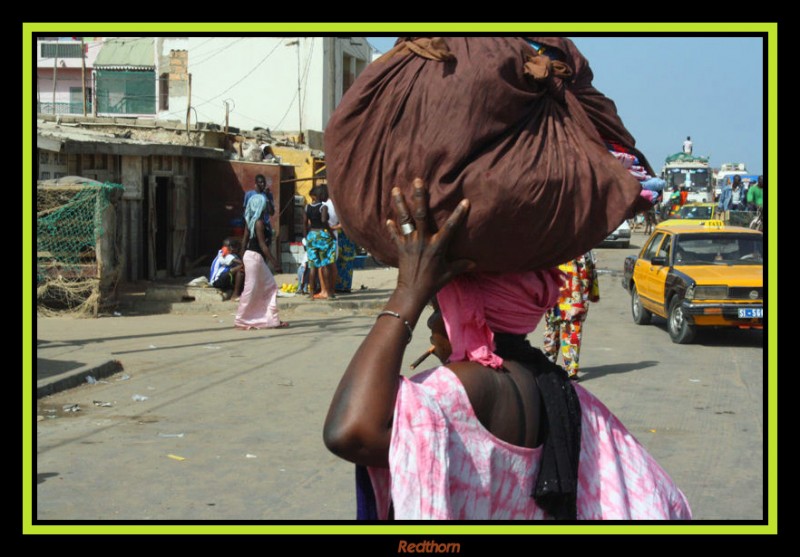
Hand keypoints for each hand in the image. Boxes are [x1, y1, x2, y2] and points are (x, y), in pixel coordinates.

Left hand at [387, 179, 473, 305]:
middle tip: (417, 181)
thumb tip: (474, 263)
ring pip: (404, 220)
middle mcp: (422, 241)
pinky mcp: (400, 248)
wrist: (412, 291)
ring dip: (400, 204)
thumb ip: (460, 265)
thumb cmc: (433, 282)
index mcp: (437, 246)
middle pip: (421, 214)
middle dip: (419, 197)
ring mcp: (409, 243)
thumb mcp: (449, 273)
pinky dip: (391, 227)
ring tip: (395, 190)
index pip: (450, 227)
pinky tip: (388, 218)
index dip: (458, 214)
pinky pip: (395, 235)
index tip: (464, 201)